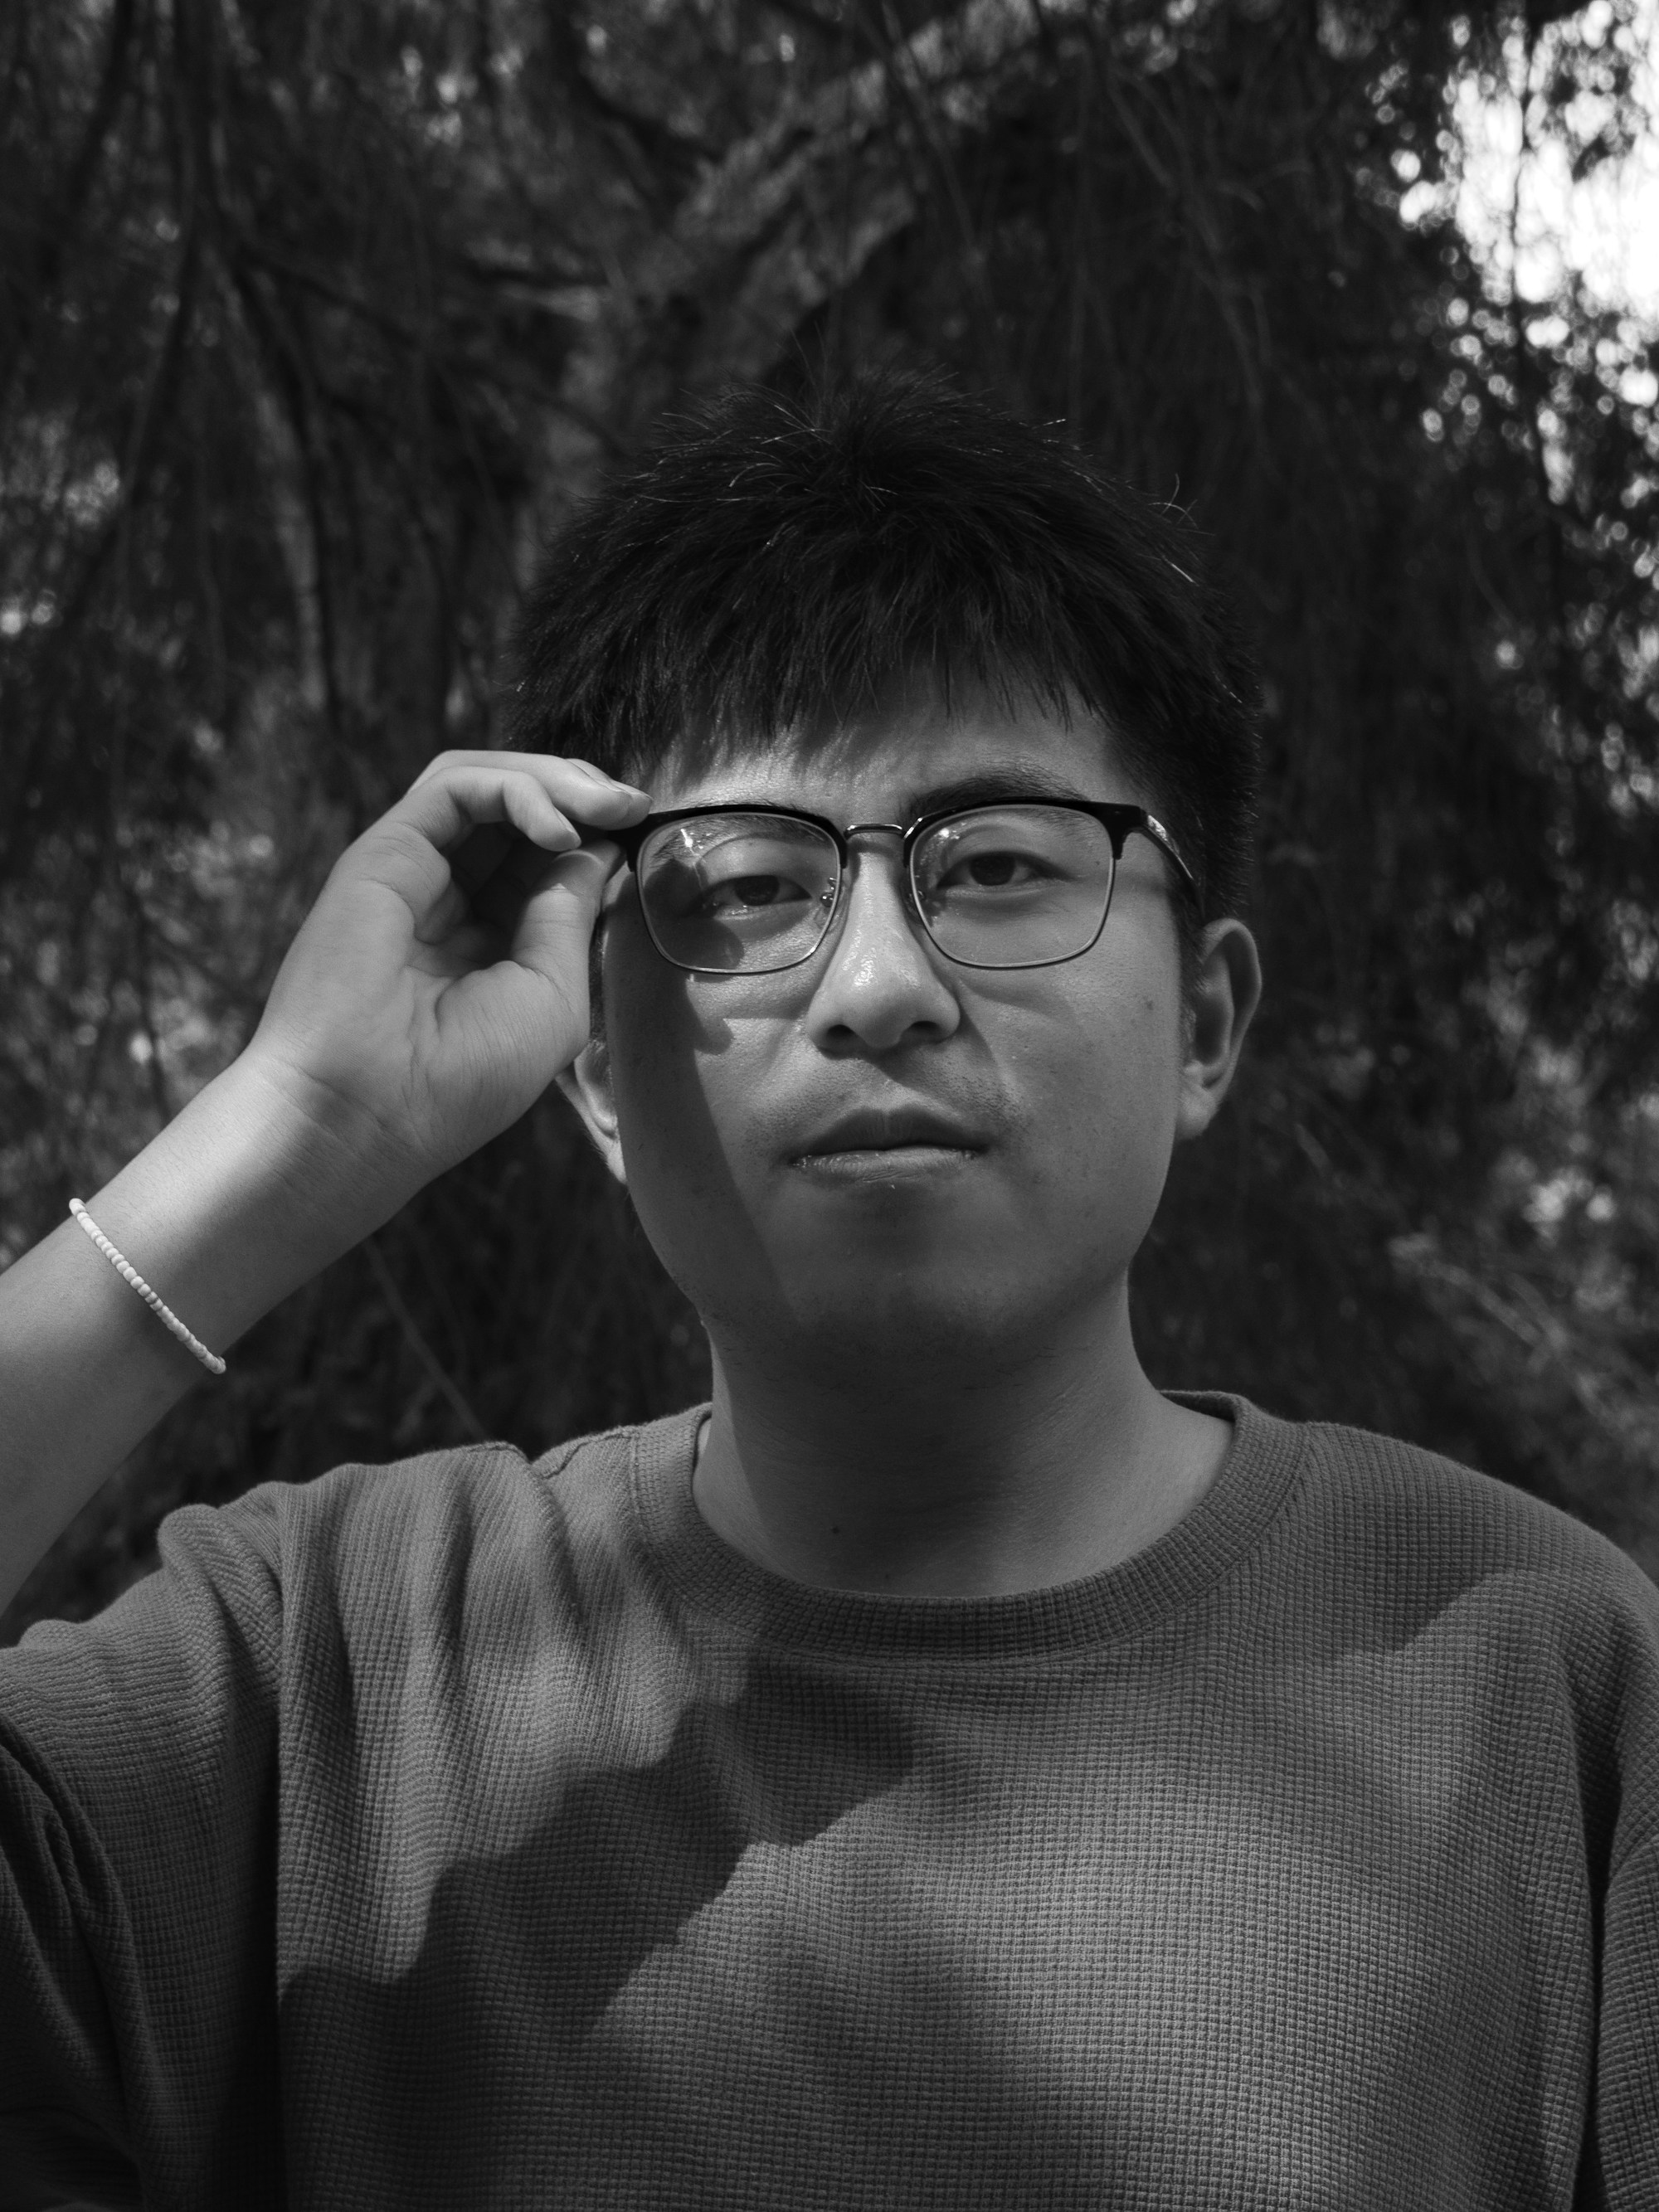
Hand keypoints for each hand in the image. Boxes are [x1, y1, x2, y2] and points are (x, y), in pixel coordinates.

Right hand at [242, 750, 648, 1193]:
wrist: (365, 1110)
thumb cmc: (462, 1077)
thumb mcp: (552, 995)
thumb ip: (572, 914)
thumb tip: (599, 846)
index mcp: (492, 939)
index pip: (547, 858)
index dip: (597, 834)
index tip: (645, 829)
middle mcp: (452, 898)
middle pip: (519, 811)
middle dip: (584, 795)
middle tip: (633, 803)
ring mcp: (416, 870)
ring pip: (487, 785)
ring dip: (553, 780)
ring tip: (604, 804)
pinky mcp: (385, 850)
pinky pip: (455, 786)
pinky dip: (515, 790)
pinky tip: (558, 830)